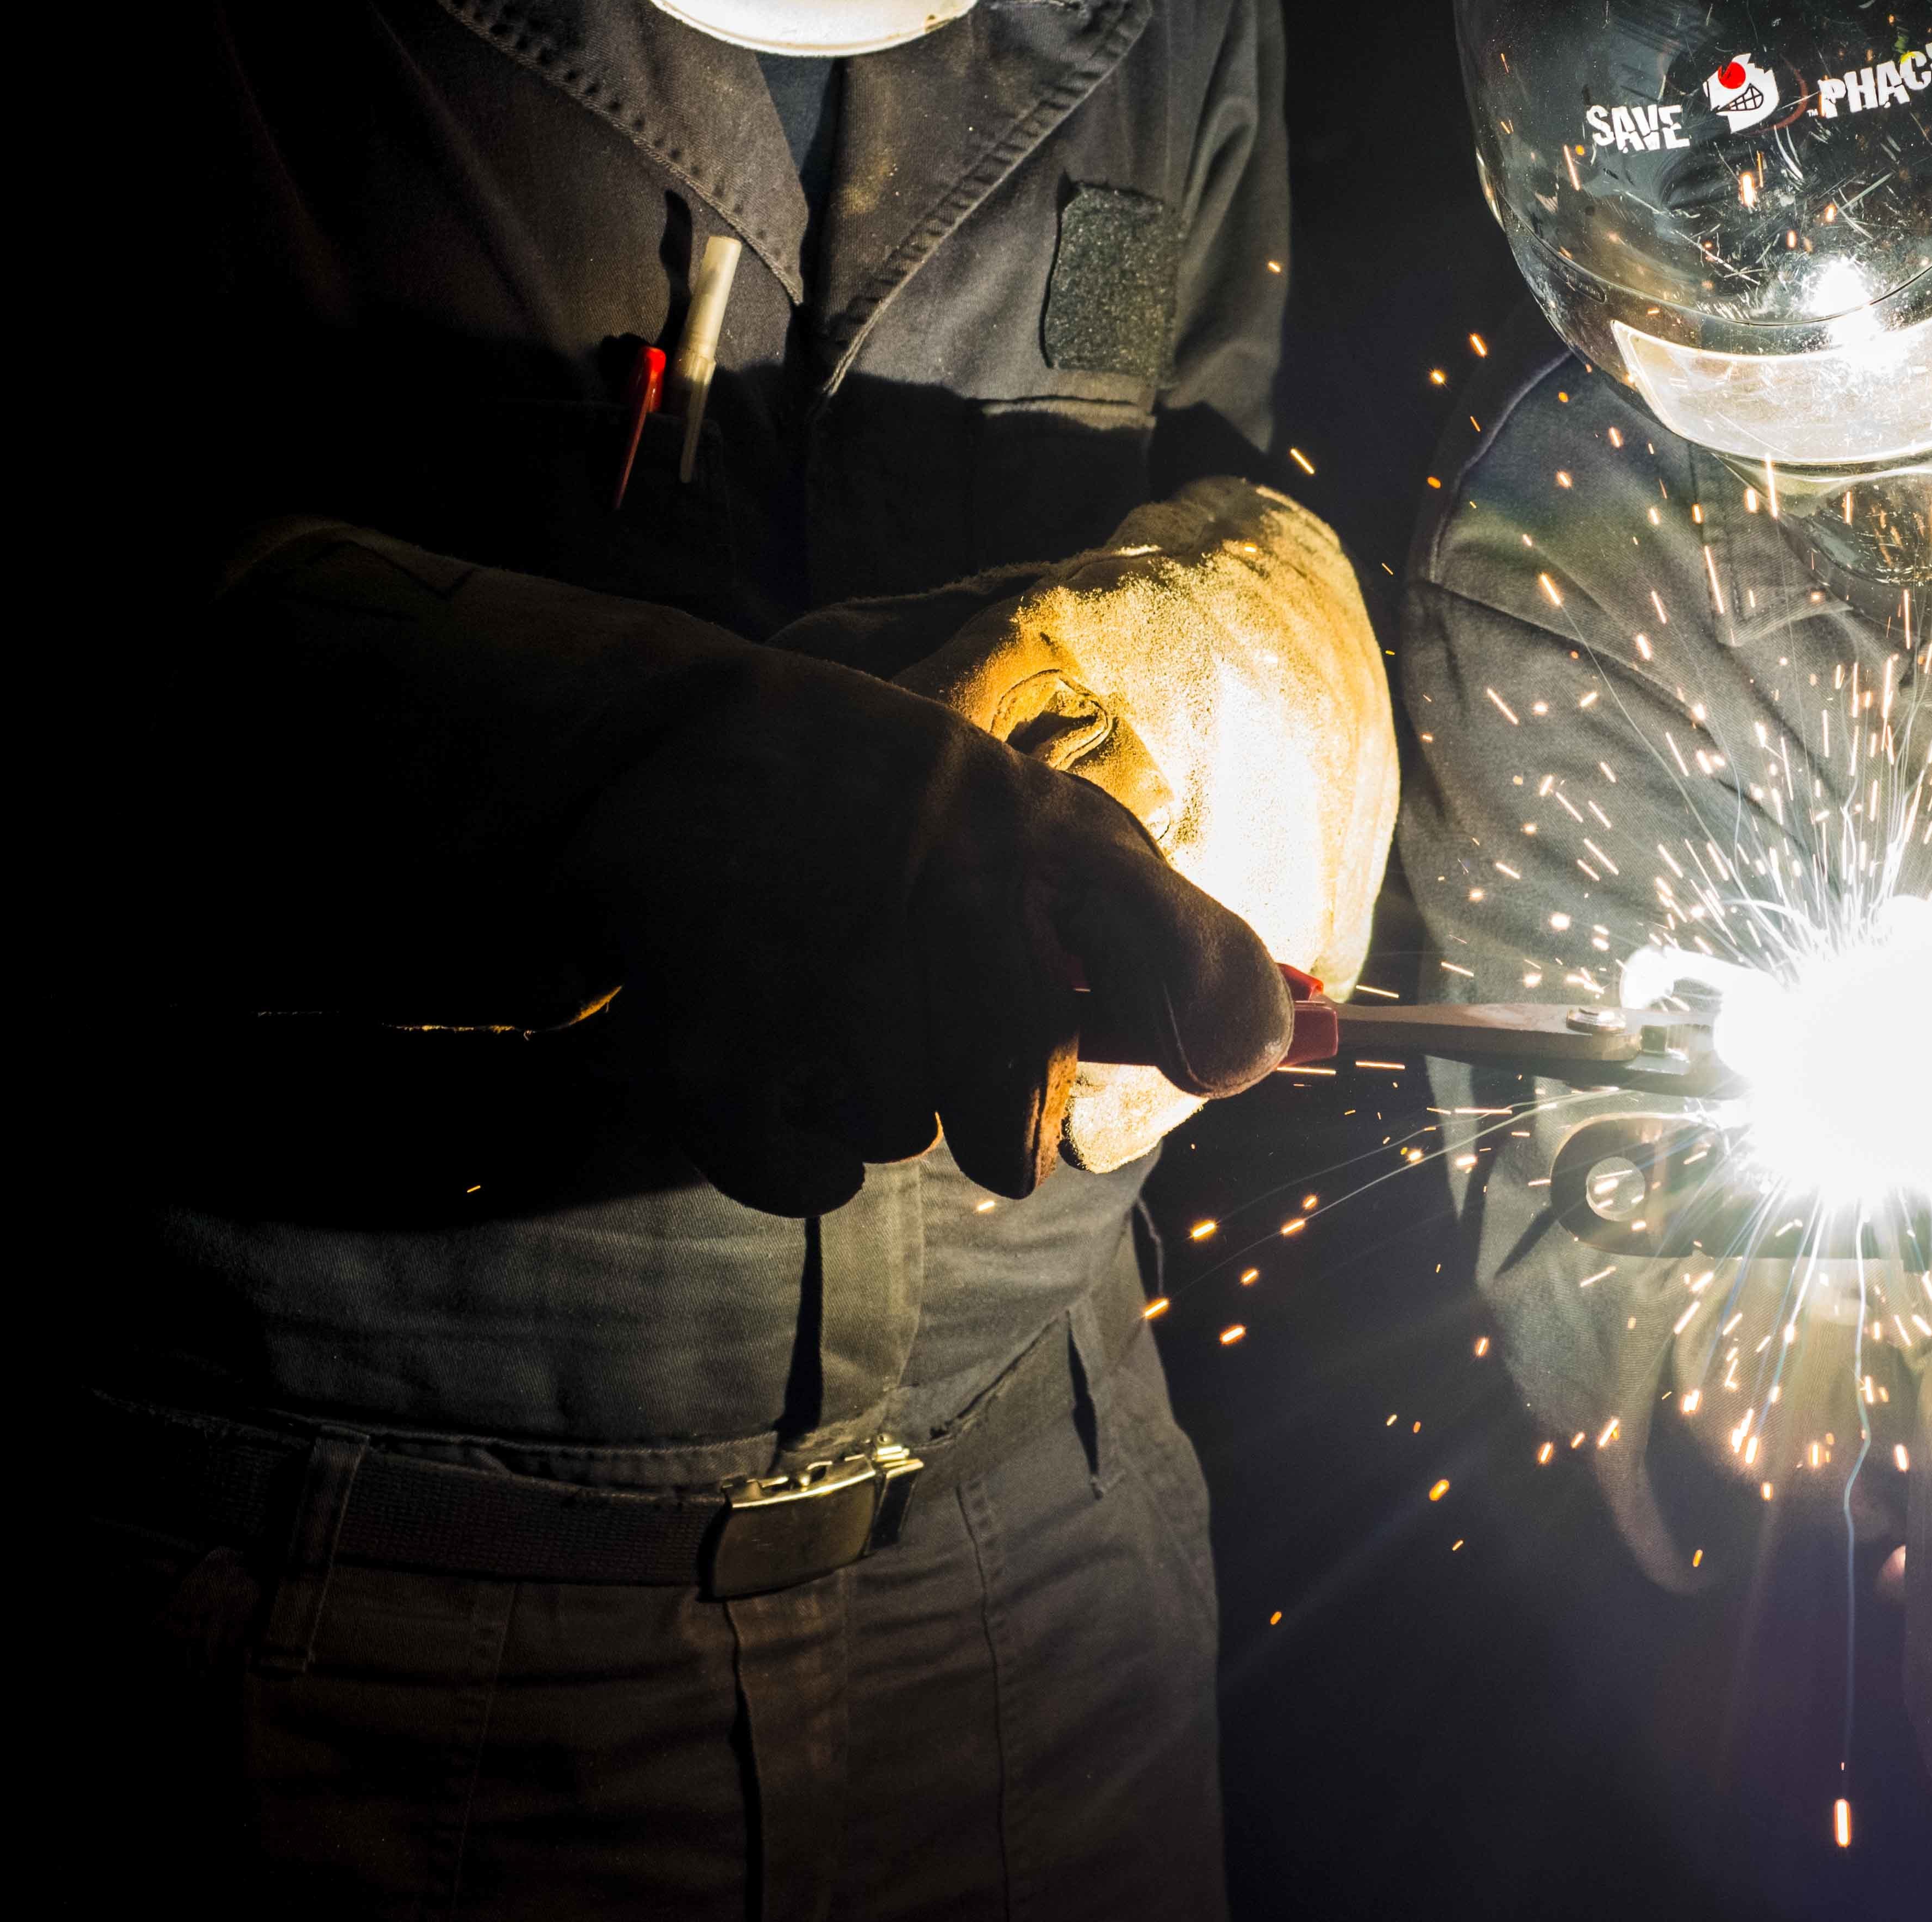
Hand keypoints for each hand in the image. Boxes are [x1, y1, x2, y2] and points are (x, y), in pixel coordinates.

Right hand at [190, 523, 1286, 1216]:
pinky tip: (777, 1045)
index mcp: (1029, 834)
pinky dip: (795, 1142)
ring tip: (833, 986)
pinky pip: (812, 1178)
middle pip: (1020, 1119)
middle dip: (985, 1089)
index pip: (1169, 947)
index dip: (1211, 1017)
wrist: (661, 754)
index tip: (1225, 1066)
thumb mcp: (1033, 816)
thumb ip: (1153, 930)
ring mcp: (827, 985)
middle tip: (927, 1003)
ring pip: (909, 1137)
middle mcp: (945, 904)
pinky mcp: (720, 1057)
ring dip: (880, 1092)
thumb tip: (1270, 1056)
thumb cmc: (884, 797)